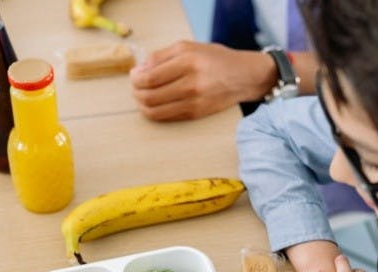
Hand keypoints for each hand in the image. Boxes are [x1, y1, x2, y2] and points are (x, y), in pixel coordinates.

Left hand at [130, 40, 275, 121]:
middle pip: (149, 95)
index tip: (133, 76)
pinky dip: (155, 112)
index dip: (136, 79)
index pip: (150, 77)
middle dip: (136, 92)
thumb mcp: (188, 47)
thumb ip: (161, 56)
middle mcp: (192, 83)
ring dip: (142, 105)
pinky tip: (154, 104)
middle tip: (135, 87)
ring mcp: (194, 102)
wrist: (243, 76)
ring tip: (142, 97)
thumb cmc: (214, 59)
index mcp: (188, 62)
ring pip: (155, 110)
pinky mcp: (196, 114)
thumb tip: (138, 70)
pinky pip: (167, 117)